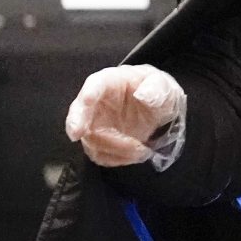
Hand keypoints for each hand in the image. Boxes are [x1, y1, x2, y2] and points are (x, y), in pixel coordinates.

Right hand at [64, 64, 184, 166]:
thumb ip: (155, 87)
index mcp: (110, 81)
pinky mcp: (100, 142)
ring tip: (140, 150)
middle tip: (78, 134)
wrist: (155, 107)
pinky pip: (99, 154)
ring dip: (113, 149)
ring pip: (90, 139)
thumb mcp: (162, 84)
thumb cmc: (154, 89)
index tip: (86, 101)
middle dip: (78, 123)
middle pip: (78, 112)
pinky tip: (135, 156)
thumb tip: (144, 95)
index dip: (88, 93)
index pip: (94, 84)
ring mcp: (95, 124)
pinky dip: (116, 159)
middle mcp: (96, 102)